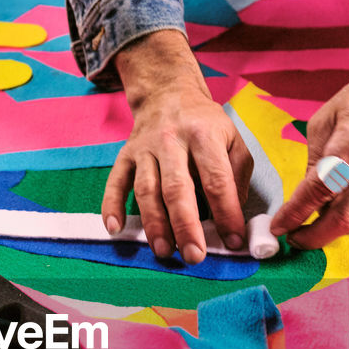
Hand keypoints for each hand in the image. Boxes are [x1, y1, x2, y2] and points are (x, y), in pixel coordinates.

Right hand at [104, 30, 253, 263]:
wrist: (168, 93)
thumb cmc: (205, 124)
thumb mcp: (233, 139)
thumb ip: (237, 176)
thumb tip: (232, 217)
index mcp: (203, 135)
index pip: (216, 180)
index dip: (226, 213)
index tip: (233, 241)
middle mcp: (172, 141)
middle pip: (177, 188)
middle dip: (186, 226)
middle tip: (195, 256)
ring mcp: (145, 148)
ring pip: (146, 190)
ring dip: (154, 224)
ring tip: (164, 251)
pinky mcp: (125, 155)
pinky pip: (115, 182)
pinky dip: (111, 206)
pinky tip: (115, 228)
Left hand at [270, 12, 348, 248]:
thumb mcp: (326, 122)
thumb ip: (314, 163)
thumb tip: (303, 200)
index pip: (319, 189)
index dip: (296, 213)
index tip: (278, 227)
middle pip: (344, 218)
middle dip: (315, 237)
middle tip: (295, 239)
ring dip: (332, 231)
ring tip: (312, 226)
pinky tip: (337, 214)